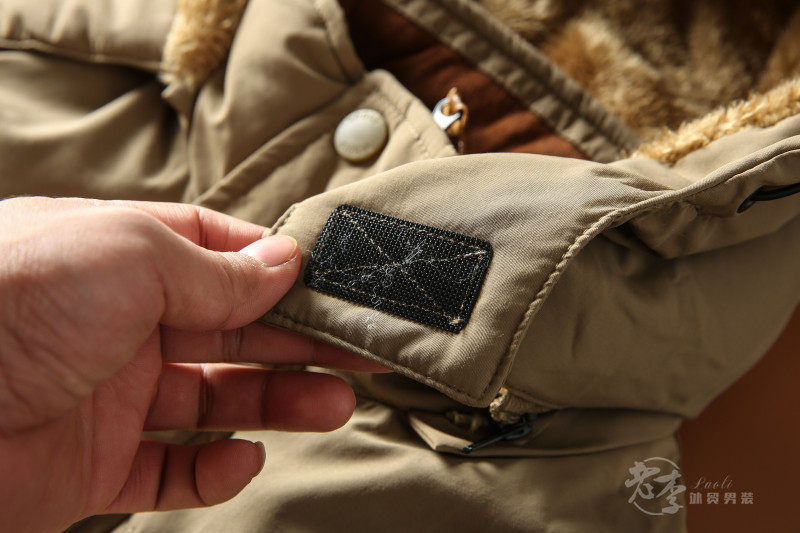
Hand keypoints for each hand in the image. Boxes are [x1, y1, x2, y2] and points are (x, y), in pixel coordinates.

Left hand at [0, 197, 386, 531]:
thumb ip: (216, 268)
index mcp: (122, 258)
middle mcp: (119, 323)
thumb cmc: (12, 300)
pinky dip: (213, 470)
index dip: (279, 272)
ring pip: (214, 400)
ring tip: (335, 405)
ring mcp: (108, 396)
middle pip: (232, 332)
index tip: (334, 287)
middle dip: (299, 342)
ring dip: (277, 403)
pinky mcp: (91, 466)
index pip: (220, 257)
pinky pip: (169, 469)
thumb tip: (286, 259)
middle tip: (361, 355)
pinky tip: (243, 458)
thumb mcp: (130, 257)